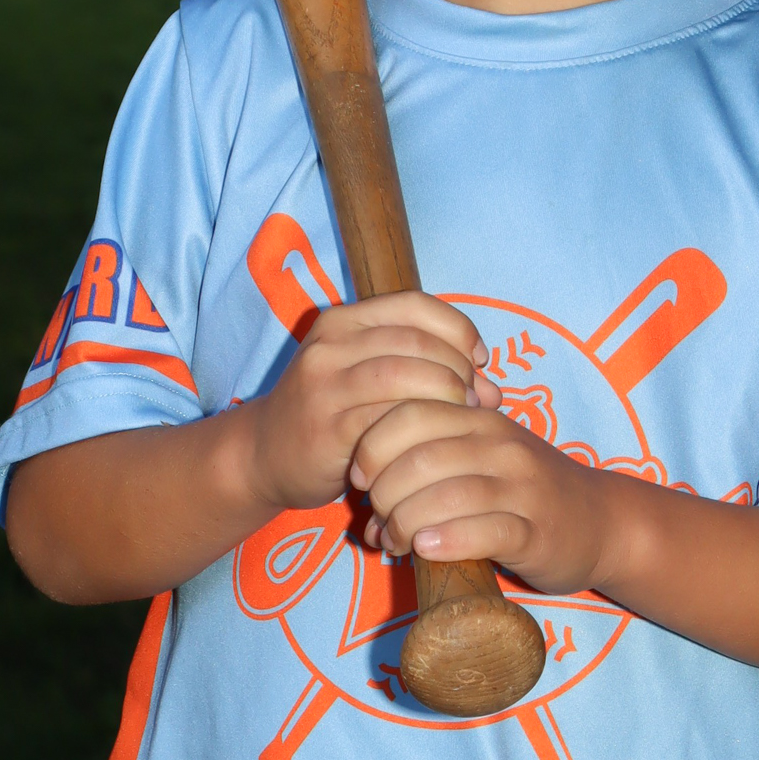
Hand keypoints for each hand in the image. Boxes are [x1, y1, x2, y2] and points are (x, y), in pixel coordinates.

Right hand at [243, 293, 499, 515]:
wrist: (264, 454)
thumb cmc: (331, 413)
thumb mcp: (370, 377)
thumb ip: (428, 371)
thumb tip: (494, 388)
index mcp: (344, 320)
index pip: (416, 305)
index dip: (459, 329)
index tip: (479, 360)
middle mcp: (332, 344)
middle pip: (417, 341)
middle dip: (459, 369)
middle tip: (476, 399)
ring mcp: (326, 384)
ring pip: (406, 376)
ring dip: (446, 397)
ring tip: (460, 418)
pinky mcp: (328, 427)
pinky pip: (389, 419)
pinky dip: (423, 427)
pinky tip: (433, 441)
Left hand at [350, 399, 621, 593]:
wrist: (600, 521)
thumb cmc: (524, 493)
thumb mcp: (479, 462)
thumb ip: (427, 470)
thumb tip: (365, 520)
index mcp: (480, 419)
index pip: (411, 414)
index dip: (372, 445)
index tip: (359, 478)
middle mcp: (501, 446)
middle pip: (420, 458)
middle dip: (383, 493)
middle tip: (377, 521)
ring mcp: (522, 488)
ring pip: (447, 495)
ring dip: (406, 524)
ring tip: (395, 543)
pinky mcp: (537, 532)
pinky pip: (486, 531)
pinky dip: (448, 540)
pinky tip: (427, 549)